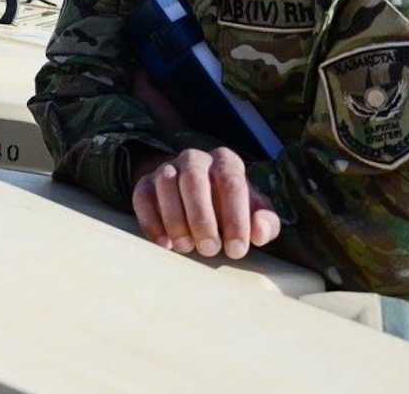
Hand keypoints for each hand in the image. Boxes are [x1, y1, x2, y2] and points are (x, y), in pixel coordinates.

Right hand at [131, 146, 281, 260]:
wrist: (197, 196)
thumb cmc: (231, 208)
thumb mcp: (254, 213)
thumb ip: (266, 223)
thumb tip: (259, 231)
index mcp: (225, 162)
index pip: (231, 182)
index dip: (235, 217)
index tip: (237, 249)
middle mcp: (195, 159)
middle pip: (194, 179)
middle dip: (202, 218)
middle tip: (210, 250)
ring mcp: (167, 168)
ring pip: (166, 183)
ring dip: (176, 219)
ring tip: (187, 247)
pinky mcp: (145, 183)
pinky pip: (142, 196)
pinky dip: (151, 221)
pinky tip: (165, 244)